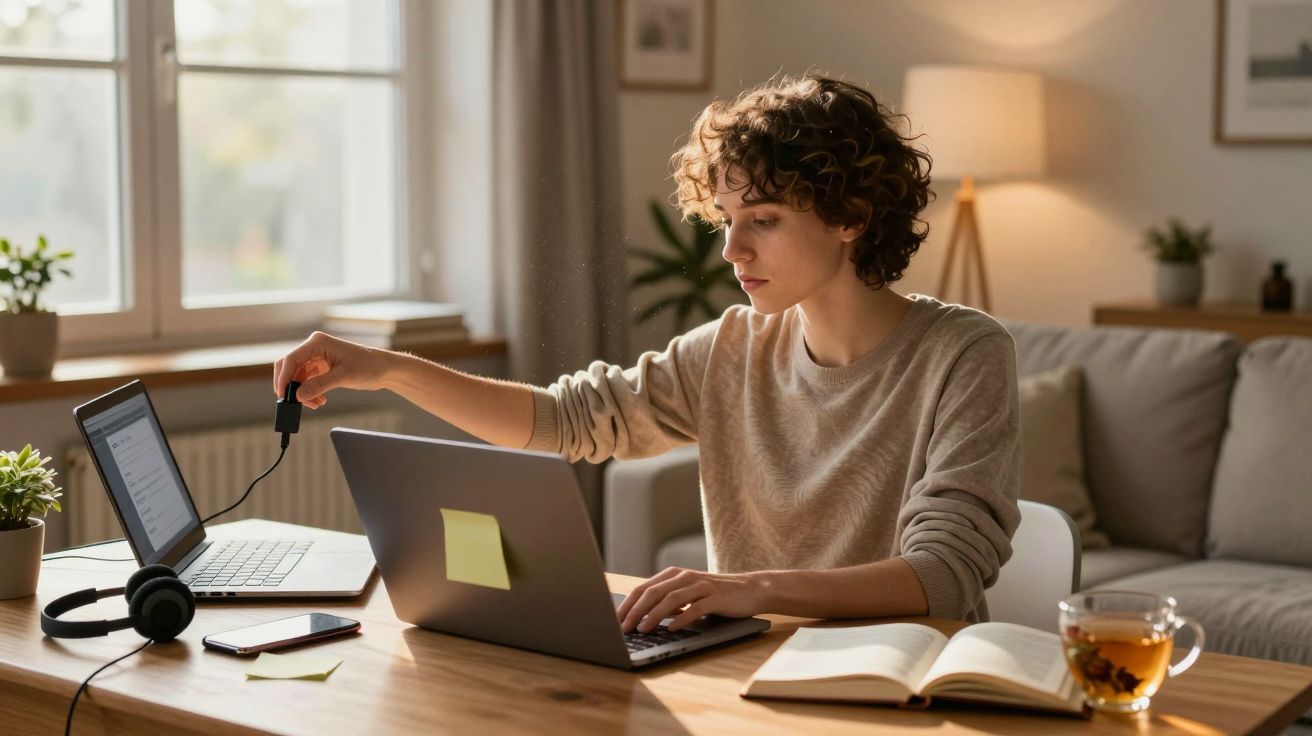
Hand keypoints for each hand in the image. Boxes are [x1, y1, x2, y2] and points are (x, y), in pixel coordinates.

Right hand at [272, 331, 393, 409]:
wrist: (383, 369)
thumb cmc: (368, 366)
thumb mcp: (343, 376)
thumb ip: (319, 385)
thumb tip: (298, 396)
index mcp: (317, 342)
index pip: (291, 359)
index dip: (283, 378)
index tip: (283, 395)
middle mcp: (314, 348)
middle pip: (289, 367)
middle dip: (290, 386)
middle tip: (294, 403)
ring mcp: (317, 358)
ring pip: (297, 377)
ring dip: (302, 392)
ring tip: (315, 405)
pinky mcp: (321, 368)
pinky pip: (307, 381)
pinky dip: (309, 392)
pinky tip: (319, 401)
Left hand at [616, 567, 765, 632]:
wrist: (750, 590)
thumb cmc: (715, 595)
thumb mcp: (687, 595)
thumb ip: (667, 602)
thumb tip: (640, 618)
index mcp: (674, 575)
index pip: (644, 588)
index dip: (628, 604)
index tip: (615, 620)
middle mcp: (685, 577)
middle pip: (653, 592)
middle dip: (635, 611)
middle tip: (624, 628)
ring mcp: (701, 586)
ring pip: (671, 599)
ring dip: (654, 615)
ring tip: (643, 629)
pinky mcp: (716, 597)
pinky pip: (696, 608)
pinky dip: (682, 618)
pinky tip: (672, 629)